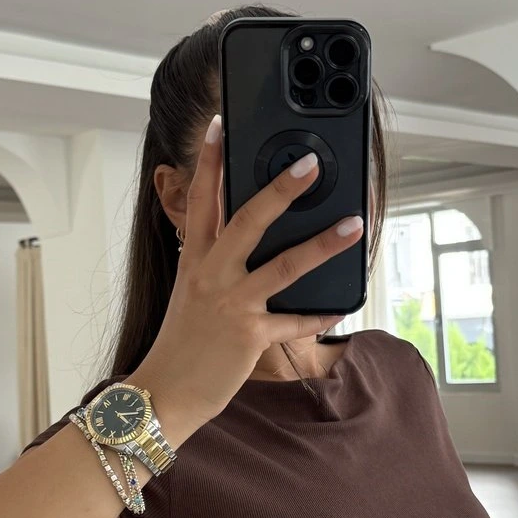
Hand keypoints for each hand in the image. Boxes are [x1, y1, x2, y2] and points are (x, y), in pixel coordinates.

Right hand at [133, 114, 363, 428]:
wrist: (163, 393)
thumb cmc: (180, 344)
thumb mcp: (191, 293)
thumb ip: (215, 263)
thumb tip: (244, 237)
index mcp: (194, 261)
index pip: (199, 199)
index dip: (210, 160)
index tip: (220, 125)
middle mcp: (211, 276)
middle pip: (247, 220)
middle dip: (280, 189)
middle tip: (308, 165)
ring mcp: (231, 304)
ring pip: (283, 266)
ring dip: (322, 243)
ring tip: (353, 225)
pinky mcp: (250, 336)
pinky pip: (294, 321)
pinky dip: (320, 313)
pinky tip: (343, 303)